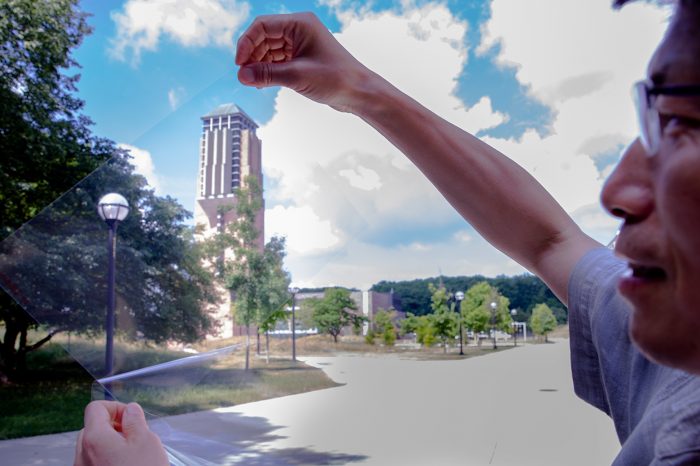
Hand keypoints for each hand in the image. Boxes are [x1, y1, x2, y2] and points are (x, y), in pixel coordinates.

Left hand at [74, 401, 168, 465]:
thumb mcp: (147, 442)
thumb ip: (135, 421)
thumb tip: (129, 410)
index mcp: (94, 438)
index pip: (95, 408)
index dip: (115, 407)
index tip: (132, 418)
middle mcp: (82, 455)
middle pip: (92, 428)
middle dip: (113, 427)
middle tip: (134, 436)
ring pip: (92, 448)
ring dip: (110, 445)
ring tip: (132, 456)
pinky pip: (93, 464)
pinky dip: (107, 461)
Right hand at [235, 12, 376, 112]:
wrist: (359, 92)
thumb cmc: (335, 79)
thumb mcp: (297, 77)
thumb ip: (267, 75)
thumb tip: (241, 76)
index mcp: (300, 24)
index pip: (262, 26)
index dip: (246, 44)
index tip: (239, 65)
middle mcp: (299, 30)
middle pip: (264, 37)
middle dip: (252, 56)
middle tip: (244, 77)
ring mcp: (301, 43)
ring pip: (269, 49)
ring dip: (259, 65)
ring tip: (254, 83)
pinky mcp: (302, 58)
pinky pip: (278, 59)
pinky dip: (269, 70)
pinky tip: (262, 83)